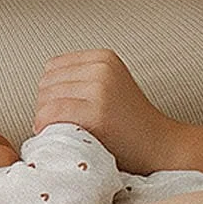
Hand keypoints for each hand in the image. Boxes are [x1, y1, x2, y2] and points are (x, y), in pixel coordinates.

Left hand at [34, 50, 177, 171]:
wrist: (161, 146)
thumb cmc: (130, 124)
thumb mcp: (110, 87)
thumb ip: (82, 80)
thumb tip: (42, 89)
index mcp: (103, 57)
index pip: (52, 67)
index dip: (51, 93)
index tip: (61, 112)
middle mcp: (101, 67)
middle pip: (46, 83)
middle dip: (46, 107)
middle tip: (59, 127)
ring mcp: (100, 88)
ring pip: (45, 99)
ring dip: (44, 119)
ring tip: (60, 132)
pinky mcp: (97, 111)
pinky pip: (52, 114)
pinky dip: (45, 126)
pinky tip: (56, 137)